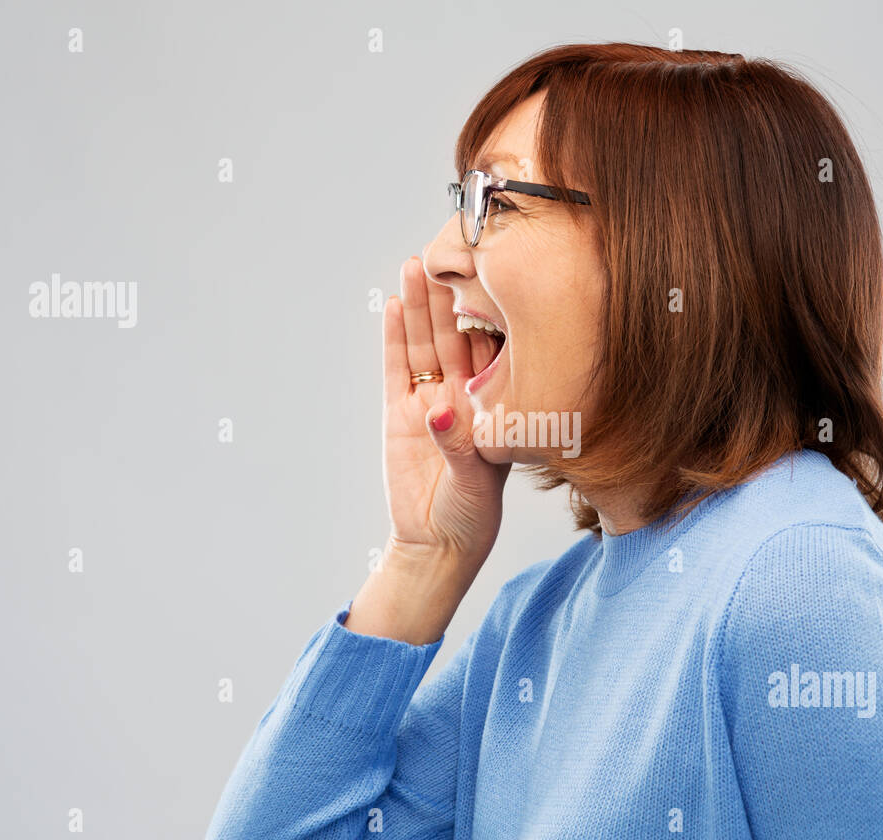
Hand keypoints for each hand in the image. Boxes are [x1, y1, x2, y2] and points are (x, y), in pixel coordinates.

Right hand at [379, 256, 510, 566]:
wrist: (436, 545)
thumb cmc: (470, 516)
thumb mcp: (476, 483)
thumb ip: (459, 446)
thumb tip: (439, 414)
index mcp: (491, 406)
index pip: (491, 350)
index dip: (487, 311)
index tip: (487, 272)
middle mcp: (462, 397)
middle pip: (453, 335)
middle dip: (448, 294)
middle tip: (444, 251)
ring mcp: (429, 402)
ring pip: (423, 344)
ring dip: (418, 306)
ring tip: (414, 265)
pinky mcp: (399, 414)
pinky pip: (396, 369)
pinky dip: (393, 339)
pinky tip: (391, 306)